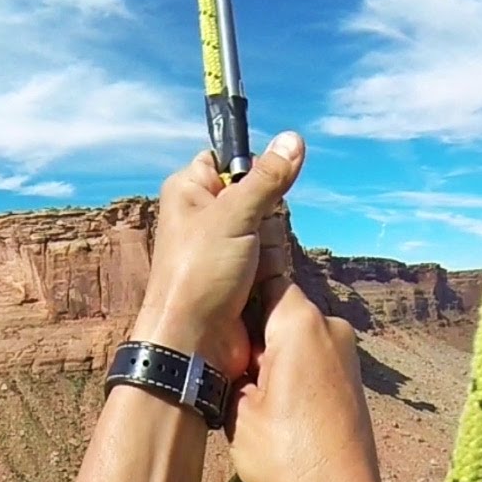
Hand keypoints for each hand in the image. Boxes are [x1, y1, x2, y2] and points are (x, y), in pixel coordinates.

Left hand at [132, 133, 304, 378]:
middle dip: (267, 217)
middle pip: (255, 197)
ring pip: (266, 232)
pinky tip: (264, 284)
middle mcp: (201, 217)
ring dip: (271, 249)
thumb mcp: (235, 215)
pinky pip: (267, 262)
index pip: (225, 160)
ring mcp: (220, 248)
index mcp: (188, 191)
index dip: (249, 170)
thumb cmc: (200, 274)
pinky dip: (273, 271)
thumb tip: (292, 140)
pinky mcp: (236, 276)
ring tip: (255, 268)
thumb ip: (267, 178)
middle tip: (253, 238)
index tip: (263, 187)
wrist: (192, 342)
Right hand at [224, 279, 389, 481]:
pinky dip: (291, 372)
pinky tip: (277, 407)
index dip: (235, 298)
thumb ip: (230, 368)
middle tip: (227, 368)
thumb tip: (226, 352)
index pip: (262, 280)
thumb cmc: (289, 456)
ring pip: (294, 336)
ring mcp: (346, 351)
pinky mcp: (351, 375)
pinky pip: (312, 357)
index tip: (215, 321)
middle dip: (252, 334)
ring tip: (251, 395)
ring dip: (271, 357)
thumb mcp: (237, 409)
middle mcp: (330, 326)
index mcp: (300, 323)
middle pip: (278, 310)